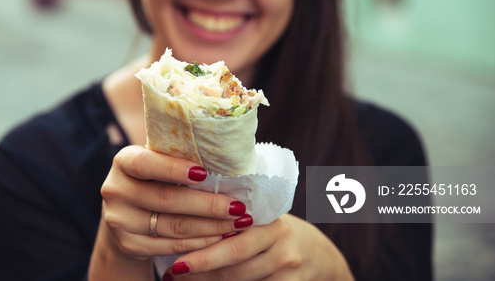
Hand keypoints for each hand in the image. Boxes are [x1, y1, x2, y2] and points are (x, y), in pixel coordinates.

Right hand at [88, 145, 253, 279]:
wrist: (123, 216)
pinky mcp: (128, 245)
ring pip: (173, 226)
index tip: (205, 174)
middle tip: (239, 207)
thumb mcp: (156, 164)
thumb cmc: (151, 181)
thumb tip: (223, 155)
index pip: (146, 164)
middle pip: (167, 199)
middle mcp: (115, 190)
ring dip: (210, 226)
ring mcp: (119, 220)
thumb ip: (176, 158)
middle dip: (208, 204)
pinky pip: (170, 246)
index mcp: (123, 161)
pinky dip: (199, 243)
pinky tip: (219, 238)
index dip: (174, 169)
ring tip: (237, 224)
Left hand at [164, 214, 353, 280]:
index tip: (174, 254)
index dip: (201, 245)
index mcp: (269, 219)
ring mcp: (288, 267)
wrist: (322, 257)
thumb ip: (233, 218)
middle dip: (200, 267)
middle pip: (233, 258)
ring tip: (181, 280)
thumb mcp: (262, 219)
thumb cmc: (278, 234)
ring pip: (240, 279)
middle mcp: (281, 242)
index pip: (230, 233)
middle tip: (173, 272)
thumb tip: (186, 221)